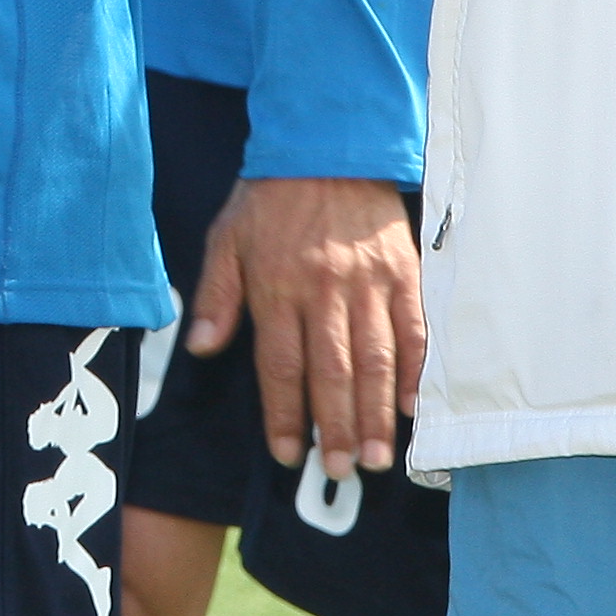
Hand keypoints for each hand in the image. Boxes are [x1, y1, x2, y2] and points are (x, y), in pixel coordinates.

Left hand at [191, 175, 423, 476]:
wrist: (329, 142)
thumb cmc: (271, 196)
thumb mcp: (226, 238)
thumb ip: (216, 296)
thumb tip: (200, 347)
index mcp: (276, 285)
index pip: (281, 366)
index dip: (286, 415)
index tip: (290, 455)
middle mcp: (323, 289)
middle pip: (332, 372)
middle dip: (338, 428)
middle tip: (344, 473)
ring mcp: (367, 281)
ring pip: (375, 358)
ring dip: (377, 412)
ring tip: (380, 456)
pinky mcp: (402, 270)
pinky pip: (412, 328)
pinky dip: (414, 369)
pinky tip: (413, 404)